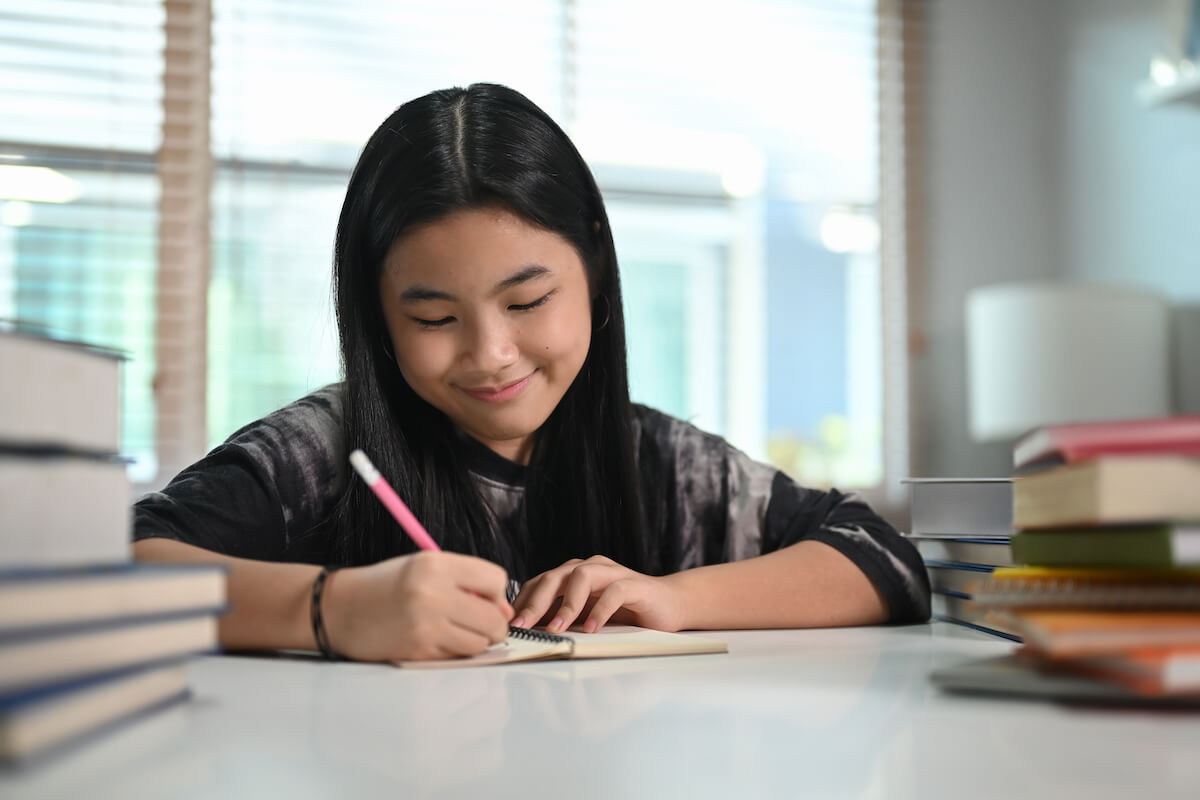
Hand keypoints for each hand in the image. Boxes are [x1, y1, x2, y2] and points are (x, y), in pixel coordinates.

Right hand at [322, 551, 512, 661]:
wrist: (338, 608)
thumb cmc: (384, 586)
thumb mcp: (423, 566)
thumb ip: (464, 581)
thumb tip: (504, 611)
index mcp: (436, 564)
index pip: (496, 580)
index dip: (496, 594)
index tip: (485, 600)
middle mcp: (434, 592)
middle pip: (494, 618)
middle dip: (493, 624)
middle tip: (477, 623)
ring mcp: (426, 624)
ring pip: (481, 642)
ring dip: (474, 640)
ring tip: (452, 630)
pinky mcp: (419, 650)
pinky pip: (457, 656)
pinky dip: (454, 651)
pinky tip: (434, 640)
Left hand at [510, 555, 685, 633]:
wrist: (669, 604)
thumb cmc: (625, 611)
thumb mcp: (587, 615)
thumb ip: (562, 617)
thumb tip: (530, 634)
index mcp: (574, 573)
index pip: (540, 582)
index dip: (522, 602)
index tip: (509, 625)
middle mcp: (590, 567)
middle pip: (554, 577)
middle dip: (535, 603)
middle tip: (522, 627)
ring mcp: (612, 573)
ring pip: (581, 577)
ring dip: (566, 605)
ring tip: (556, 629)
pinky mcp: (634, 584)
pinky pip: (614, 591)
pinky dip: (599, 610)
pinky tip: (591, 629)